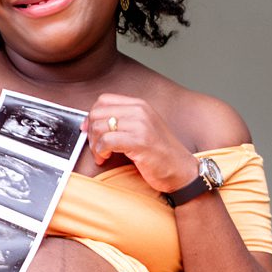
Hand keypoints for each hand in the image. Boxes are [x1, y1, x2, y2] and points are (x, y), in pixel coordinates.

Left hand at [84, 93, 198, 192]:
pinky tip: (106, 158)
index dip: (92, 116)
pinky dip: (101, 151)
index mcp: (140, 105)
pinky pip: (107, 141)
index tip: (89, 130)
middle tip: (96, 148)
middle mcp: (140, 111)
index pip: (104, 100)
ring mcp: (141, 125)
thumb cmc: (161, 155)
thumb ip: (122, 122)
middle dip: (91, 133)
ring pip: (99, 127)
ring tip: (101, 155)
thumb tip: (92, 123)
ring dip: (95, 145)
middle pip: (98, 113)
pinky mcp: (140, 141)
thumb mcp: (142, 130)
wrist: (182, 170)